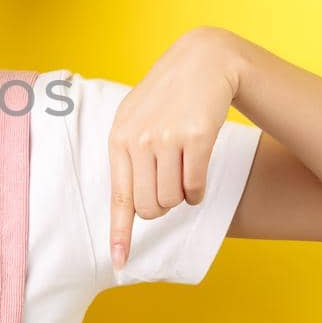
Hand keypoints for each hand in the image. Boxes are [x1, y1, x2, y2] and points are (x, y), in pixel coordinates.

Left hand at [108, 27, 241, 272]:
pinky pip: (196, 187)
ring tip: (183, 173)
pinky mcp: (196, 137)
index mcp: (119, 139)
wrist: (203, 61)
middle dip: (162, 207)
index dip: (120, 233)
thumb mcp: (136, 119)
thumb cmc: (167, 96)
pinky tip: (198, 175)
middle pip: (150, 207)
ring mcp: (167, 138)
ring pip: (173, 200)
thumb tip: (130, 206)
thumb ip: (128, 156)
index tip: (118, 261)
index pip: (118, 197)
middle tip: (170, 187)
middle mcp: (138, 140)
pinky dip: (198, 191)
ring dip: (182, 197)